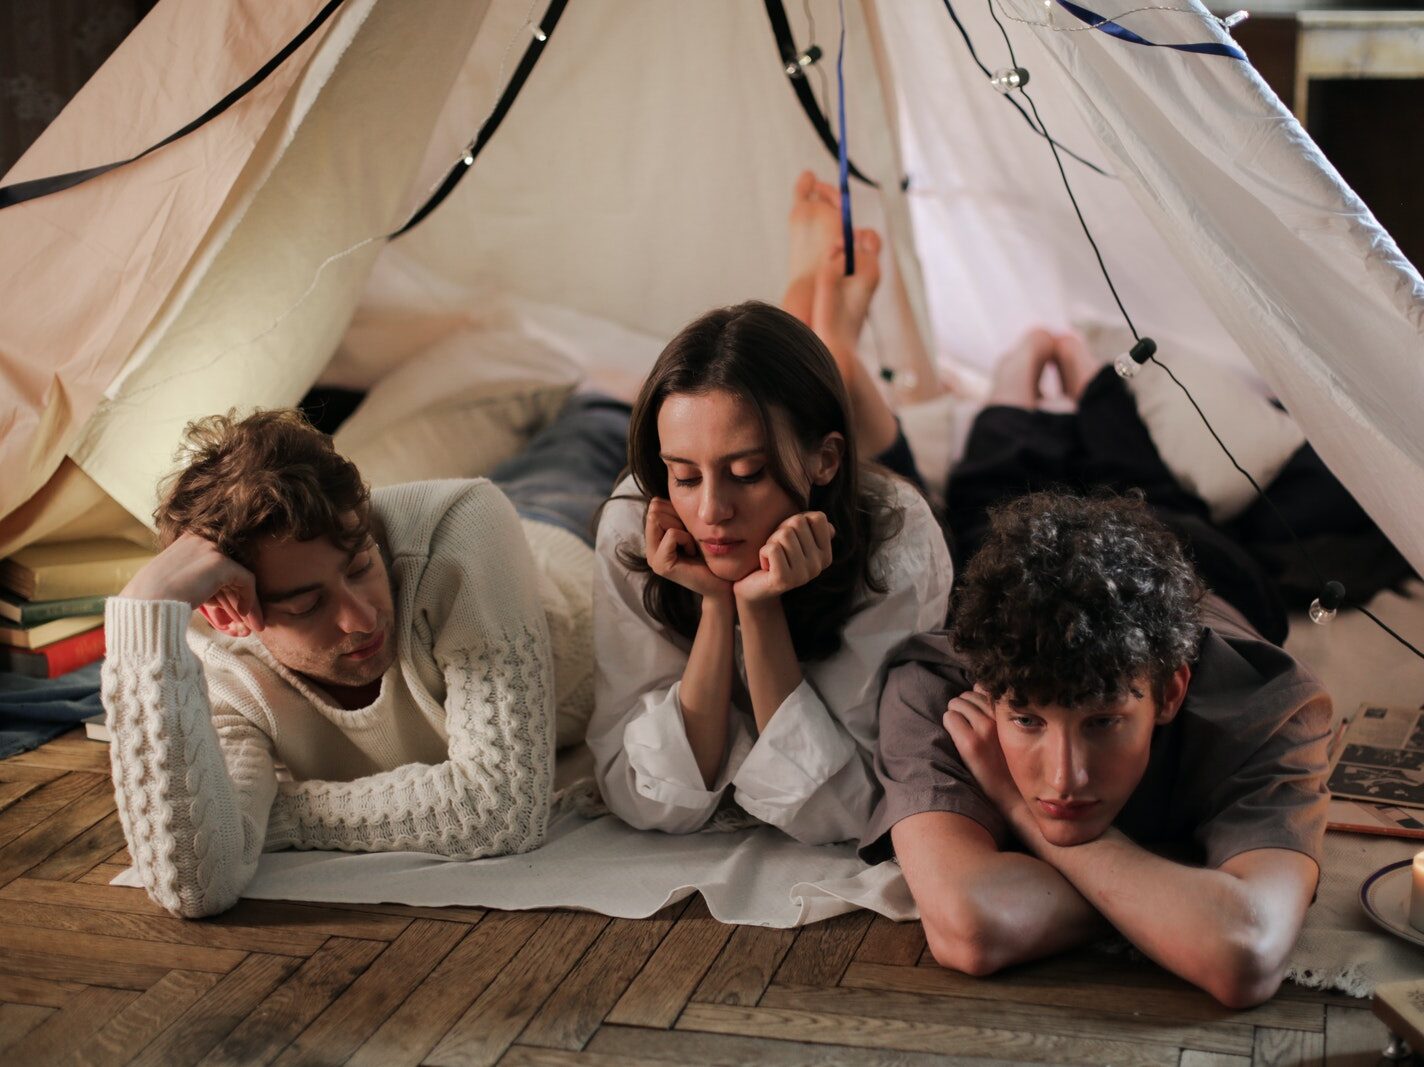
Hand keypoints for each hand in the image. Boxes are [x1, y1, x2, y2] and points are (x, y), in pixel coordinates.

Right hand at [121, 532, 264, 634]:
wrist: (143, 605)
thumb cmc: (152, 600)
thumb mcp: (174, 584)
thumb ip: (198, 583)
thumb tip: (221, 601)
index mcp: (187, 540)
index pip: (215, 566)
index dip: (224, 592)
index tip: (229, 614)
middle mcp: (200, 539)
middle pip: (228, 572)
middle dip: (236, 599)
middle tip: (244, 622)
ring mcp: (210, 548)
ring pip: (239, 578)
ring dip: (247, 604)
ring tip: (252, 626)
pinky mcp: (220, 562)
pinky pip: (245, 580)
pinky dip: (249, 599)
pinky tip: (243, 615)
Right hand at [644, 499, 731, 601]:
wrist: (721, 582)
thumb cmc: (710, 553)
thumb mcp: (690, 528)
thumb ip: (674, 514)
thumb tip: (659, 498)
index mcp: (654, 538)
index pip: (655, 504)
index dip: (676, 510)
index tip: (689, 529)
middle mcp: (649, 548)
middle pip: (655, 510)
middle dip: (678, 518)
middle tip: (690, 539)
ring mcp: (652, 558)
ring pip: (659, 519)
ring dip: (682, 529)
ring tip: (690, 546)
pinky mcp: (661, 565)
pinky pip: (672, 534)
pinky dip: (687, 539)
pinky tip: (692, 553)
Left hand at [732, 511, 834, 603]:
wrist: (756, 587)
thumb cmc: (776, 555)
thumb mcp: (795, 536)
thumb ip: (812, 528)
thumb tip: (830, 528)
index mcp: (825, 555)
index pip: (818, 518)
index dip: (798, 520)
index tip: (791, 537)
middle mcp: (818, 566)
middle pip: (798, 523)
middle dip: (781, 531)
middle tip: (778, 550)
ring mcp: (802, 575)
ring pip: (784, 535)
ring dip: (771, 542)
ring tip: (772, 558)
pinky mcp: (783, 580)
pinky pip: (773, 549)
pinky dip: (763, 552)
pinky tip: (766, 566)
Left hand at [943, 686, 1031, 836]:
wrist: (1013, 794)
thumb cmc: (1009, 762)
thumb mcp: (1010, 731)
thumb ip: (996, 708)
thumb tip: (978, 686)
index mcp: (1012, 714)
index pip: (985, 688)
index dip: (975, 700)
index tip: (975, 713)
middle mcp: (999, 718)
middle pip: (968, 695)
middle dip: (962, 706)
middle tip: (965, 723)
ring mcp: (984, 729)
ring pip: (956, 704)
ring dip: (954, 714)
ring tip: (960, 730)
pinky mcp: (970, 743)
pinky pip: (950, 718)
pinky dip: (949, 724)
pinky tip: (956, 737)